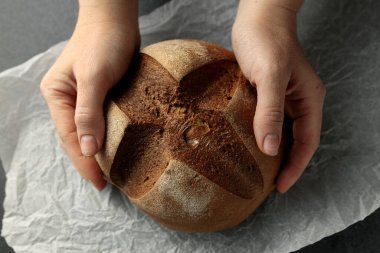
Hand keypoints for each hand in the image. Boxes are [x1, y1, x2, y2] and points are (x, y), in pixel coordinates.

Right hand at [40, 0, 139, 190]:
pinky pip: (104, 121)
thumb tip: (88, 149)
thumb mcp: (93, 77)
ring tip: (113, 172)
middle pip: (77, 137)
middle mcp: (68, 100)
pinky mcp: (103, 94)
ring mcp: (85, 98)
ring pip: (90, 131)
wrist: (116, 19)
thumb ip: (89, 113)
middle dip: (90, 160)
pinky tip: (120, 147)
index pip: (70, 137)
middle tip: (106, 183)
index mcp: (58, 96)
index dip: (83, 161)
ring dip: (100, 151)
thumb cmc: (102, 43)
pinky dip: (111, 136)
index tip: (98, 183)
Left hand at [232, 0, 325, 192]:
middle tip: (268, 185)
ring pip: (282, 132)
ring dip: (273, 152)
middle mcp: (299, 101)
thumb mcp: (269, 76)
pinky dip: (261, 135)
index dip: (295, 167)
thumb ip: (270, 112)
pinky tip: (248, 144)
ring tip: (259, 172)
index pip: (307, 142)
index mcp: (309, 100)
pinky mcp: (267, 93)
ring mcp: (283, 98)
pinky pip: (267, 121)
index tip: (280, 187)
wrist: (257, 17)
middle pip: (297, 141)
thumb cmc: (266, 40)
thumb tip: (271, 149)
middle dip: (285, 164)